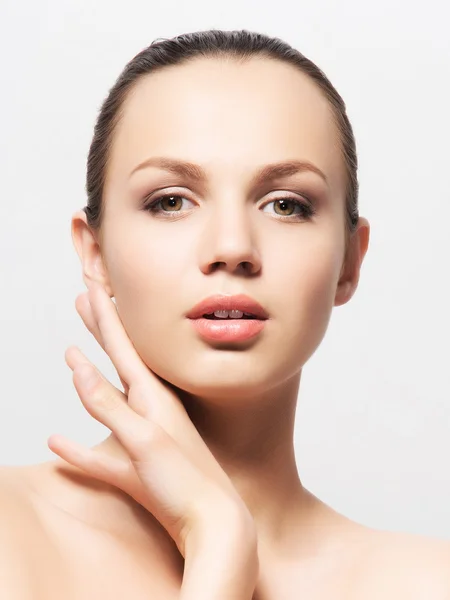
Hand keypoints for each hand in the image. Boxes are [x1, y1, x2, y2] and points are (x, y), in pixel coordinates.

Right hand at [47, 280, 255, 557]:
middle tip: (86, 300)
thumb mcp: (144, 439)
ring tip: (73, 356)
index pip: (124, 345)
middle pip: (118, 359)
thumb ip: (111, 407)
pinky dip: (79, 447)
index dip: (105, 314)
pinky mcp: (138, 468)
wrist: (214, 524)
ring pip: (108, 399)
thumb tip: (79, 369)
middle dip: (100, 329)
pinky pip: (101, 453)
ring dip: (88, 377)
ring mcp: (143, 437)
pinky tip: (58, 443)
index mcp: (154, 397)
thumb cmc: (186, 482)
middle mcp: (150, 410)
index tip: (92, 284)